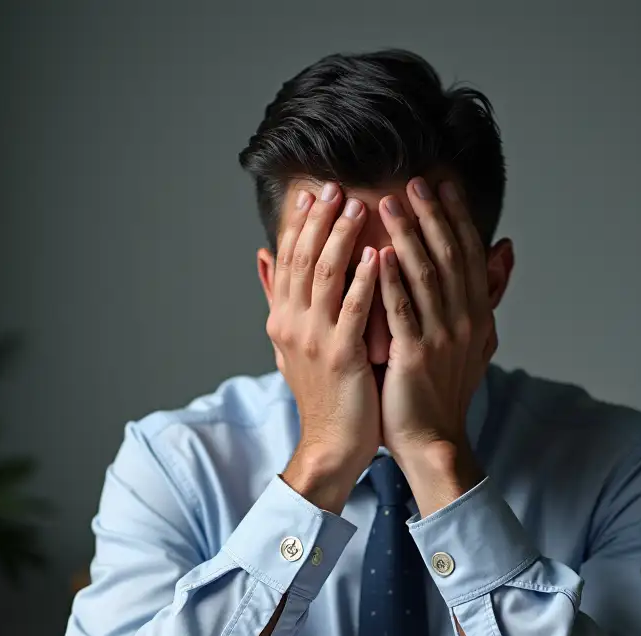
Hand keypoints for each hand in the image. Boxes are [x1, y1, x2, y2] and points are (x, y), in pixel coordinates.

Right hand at [268, 183, 379, 513]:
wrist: (331, 444)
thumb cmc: (322, 394)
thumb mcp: (291, 344)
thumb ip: (279, 299)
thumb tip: (262, 256)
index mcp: (282, 319)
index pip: (286, 260)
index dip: (297, 225)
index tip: (312, 193)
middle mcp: (291, 324)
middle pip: (303, 259)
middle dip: (319, 220)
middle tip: (335, 186)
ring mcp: (314, 340)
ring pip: (325, 275)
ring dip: (341, 237)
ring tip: (358, 206)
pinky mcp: (341, 356)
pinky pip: (353, 309)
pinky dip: (364, 279)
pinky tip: (378, 254)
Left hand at [377, 179, 495, 514]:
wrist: (434, 441)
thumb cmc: (445, 391)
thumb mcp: (478, 340)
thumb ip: (488, 294)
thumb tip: (507, 248)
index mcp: (478, 316)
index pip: (470, 254)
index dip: (457, 216)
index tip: (441, 184)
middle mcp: (464, 323)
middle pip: (449, 257)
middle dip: (431, 216)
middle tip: (412, 181)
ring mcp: (440, 340)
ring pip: (424, 277)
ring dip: (407, 237)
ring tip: (387, 204)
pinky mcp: (413, 357)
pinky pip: (401, 311)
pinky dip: (389, 281)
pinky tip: (376, 255)